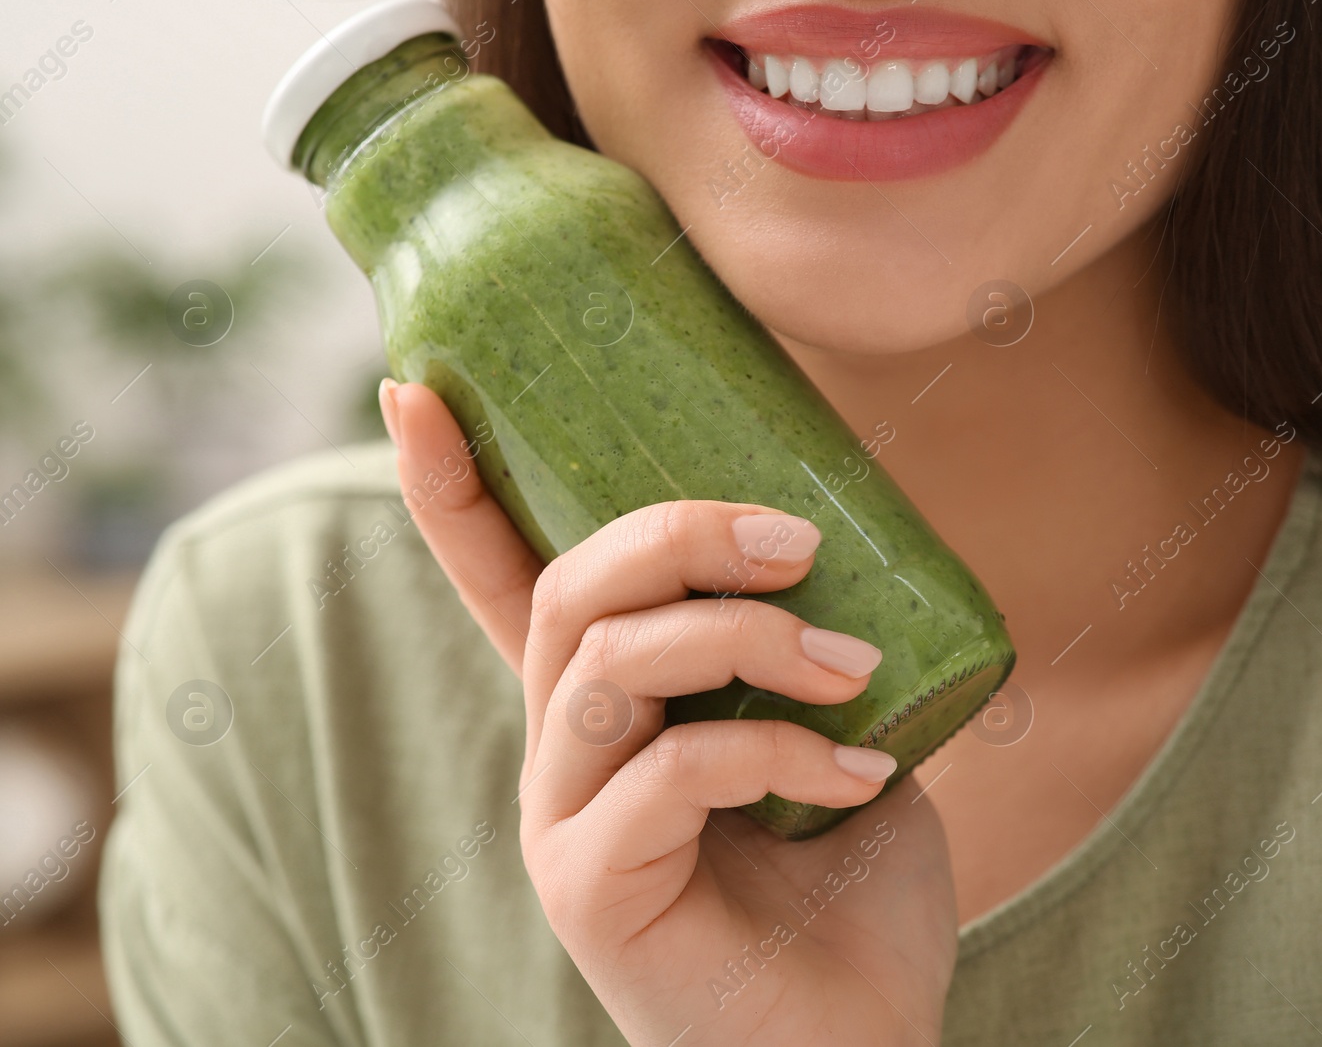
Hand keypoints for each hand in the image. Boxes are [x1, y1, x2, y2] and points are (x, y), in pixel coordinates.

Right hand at [380, 380, 957, 1045]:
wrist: (858, 1045)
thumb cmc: (847, 893)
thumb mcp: (839, 734)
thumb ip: (810, 650)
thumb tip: (848, 541)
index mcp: (610, 710)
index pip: (505, 579)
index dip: (454, 487)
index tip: (417, 386)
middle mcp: (564, 755)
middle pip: (565, 592)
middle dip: (678, 536)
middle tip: (797, 540)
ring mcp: (564, 821)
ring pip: (603, 662)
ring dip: (738, 636)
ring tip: (845, 663)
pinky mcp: (590, 885)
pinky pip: (668, 768)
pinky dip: (775, 750)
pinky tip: (861, 776)